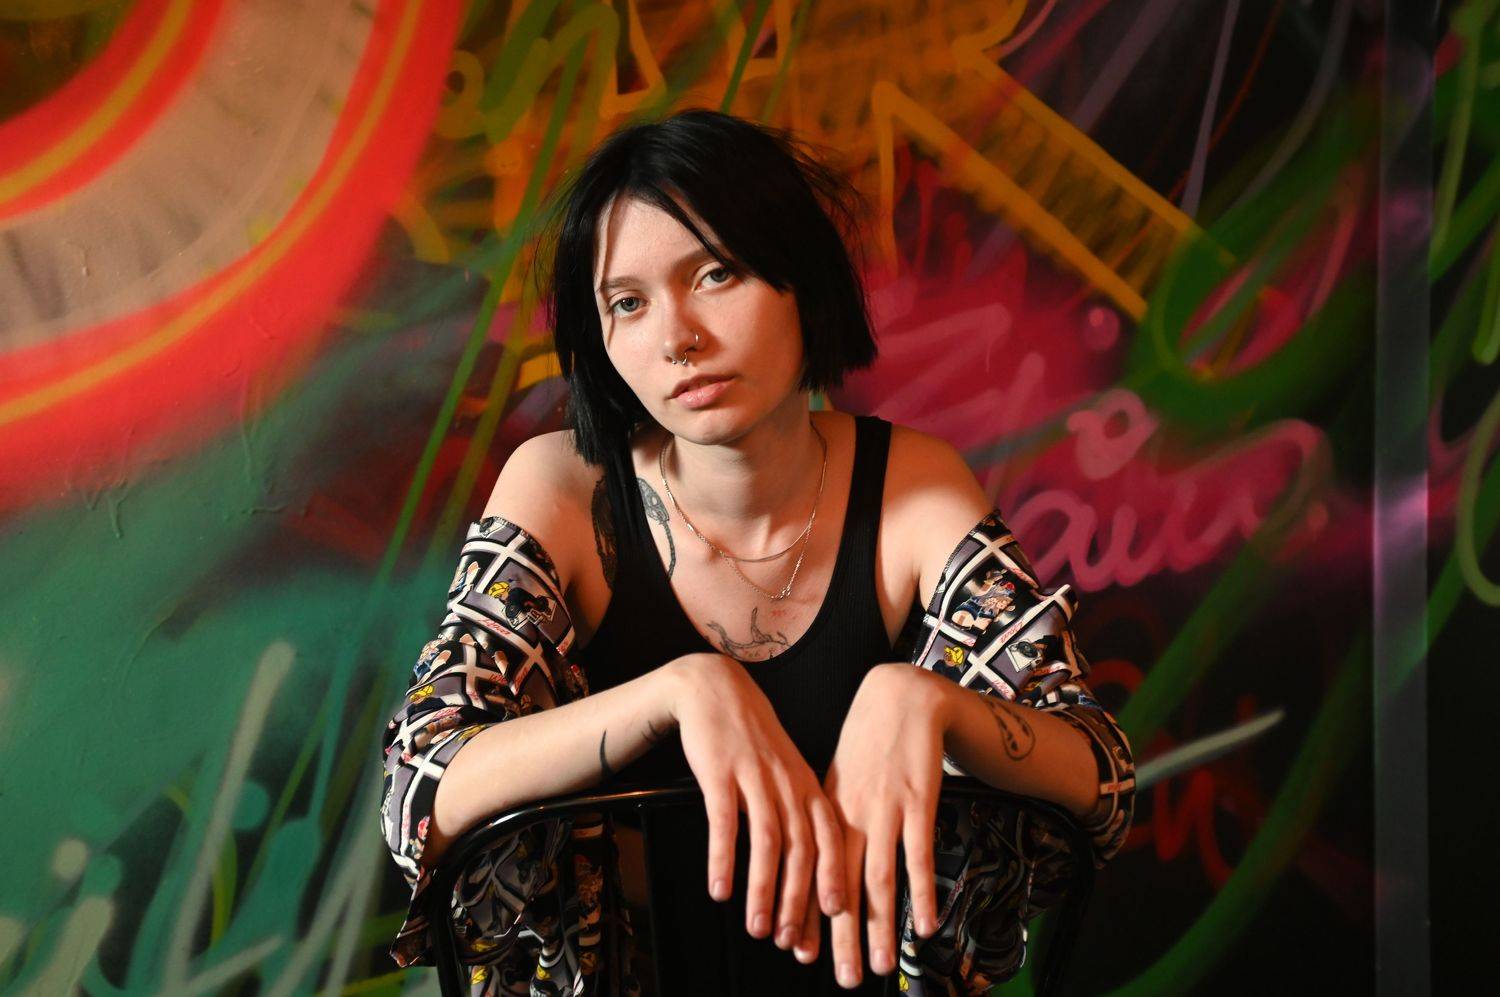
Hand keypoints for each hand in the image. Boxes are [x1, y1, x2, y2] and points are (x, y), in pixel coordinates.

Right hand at [664, 652, 848, 956]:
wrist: (715, 688)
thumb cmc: (751, 737)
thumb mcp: (785, 770)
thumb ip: (798, 810)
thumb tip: (807, 864)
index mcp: (808, 785)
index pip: (831, 840)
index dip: (833, 881)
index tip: (834, 920)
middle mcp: (788, 783)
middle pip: (802, 850)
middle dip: (798, 902)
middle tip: (790, 941)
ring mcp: (755, 777)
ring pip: (767, 842)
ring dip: (764, 890)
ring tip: (757, 928)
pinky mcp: (721, 773)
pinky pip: (725, 823)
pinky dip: (724, 859)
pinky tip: (720, 888)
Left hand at [817, 663, 950, 987]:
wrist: (900, 696)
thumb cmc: (868, 746)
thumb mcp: (839, 781)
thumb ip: (830, 822)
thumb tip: (814, 865)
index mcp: (826, 812)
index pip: (809, 872)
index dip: (803, 912)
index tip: (795, 949)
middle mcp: (850, 815)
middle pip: (839, 884)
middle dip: (837, 935)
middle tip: (838, 977)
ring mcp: (885, 809)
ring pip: (877, 878)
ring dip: (877, 926)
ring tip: (876, 966)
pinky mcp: (918, 802)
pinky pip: (919, 855)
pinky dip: (921, 892)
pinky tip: (924, 925)